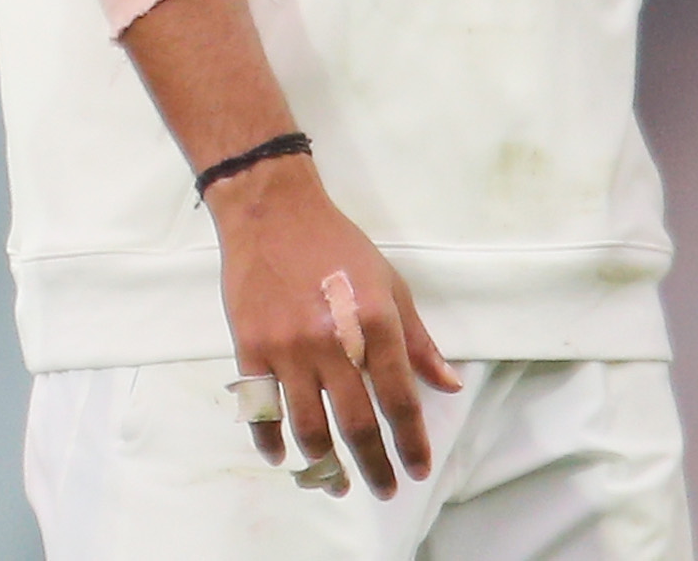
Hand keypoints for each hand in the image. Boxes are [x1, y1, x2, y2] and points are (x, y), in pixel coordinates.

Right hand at [212, 155, 460, 498]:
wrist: (270, 210)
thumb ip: (417, 340)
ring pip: (309, 427)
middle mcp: (333, 342)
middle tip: (384, 488)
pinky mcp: (250, 346)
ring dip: (325, 464)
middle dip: (374, 465)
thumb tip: (447, 384)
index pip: (399, 399)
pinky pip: (261, 408)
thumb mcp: (389, 283)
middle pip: (357, 424)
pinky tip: (283, 457)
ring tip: (335, 482)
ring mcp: (288, 347)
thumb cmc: (335, 244)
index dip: (411, 441)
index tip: (416, 468)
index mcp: (374, 323)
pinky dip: (271, 440)